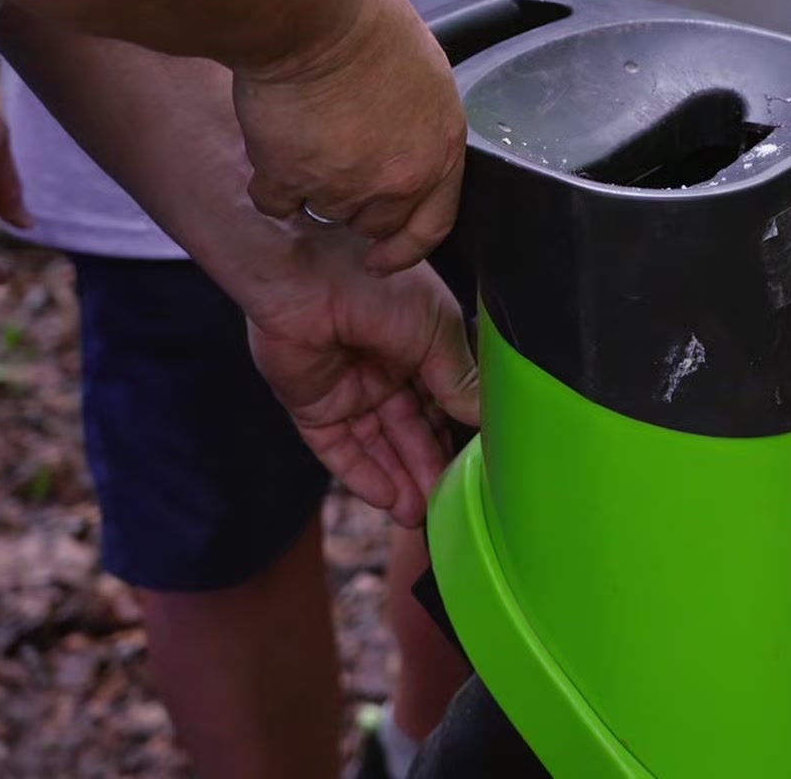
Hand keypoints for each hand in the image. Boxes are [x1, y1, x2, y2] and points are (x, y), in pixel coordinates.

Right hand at [232, 0, 465, 276]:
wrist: (310, 13)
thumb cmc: (364, 21)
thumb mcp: (424, 70)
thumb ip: (418, 120)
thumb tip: (404, 135)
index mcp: (439, 149)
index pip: (433, 224)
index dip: (406, 247)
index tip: (384, 258)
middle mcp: (397, 179)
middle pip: (374, 223)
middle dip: (354, 204)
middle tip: (335, 163)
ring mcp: (344, 186)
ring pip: (323, 211)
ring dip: (311, 184)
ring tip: (305, 131)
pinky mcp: (291, 181)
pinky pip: (275, 202)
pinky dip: (269, 182)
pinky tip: (272, 144)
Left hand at [245, 231, 478, 526]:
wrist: (301, 272)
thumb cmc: (377, 284)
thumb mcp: (436, 330)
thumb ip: (459, 378)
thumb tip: (489, 415)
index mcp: (422, 342)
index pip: (446, 399)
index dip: (461, 433)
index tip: (481, 469)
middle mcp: (388, 367)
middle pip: (413, 429)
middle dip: (431, 467)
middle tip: (451, 507)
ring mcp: (349, 388)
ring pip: (380, 445)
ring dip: (401, 479)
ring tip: (423, 516)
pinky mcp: (312, 405)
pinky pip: (339, 448)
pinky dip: (362, 474)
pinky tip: (388, 499)